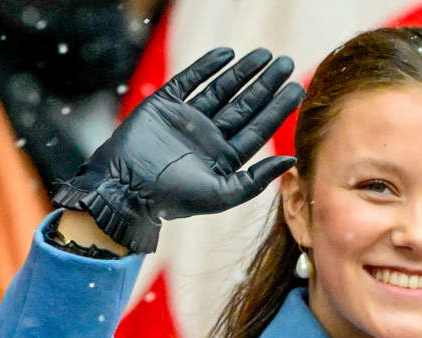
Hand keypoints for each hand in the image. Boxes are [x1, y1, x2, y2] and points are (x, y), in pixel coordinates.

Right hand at [53, 47, 303, 252]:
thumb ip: (256, 179)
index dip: (277, 108)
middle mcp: (207, 138)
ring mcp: (186, 120)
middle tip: (286, 64)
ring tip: (264, 55)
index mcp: (222, 159)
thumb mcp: (221, 195)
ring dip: (242, 72)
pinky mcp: (163, 106)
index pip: (256, 128)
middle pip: (243, 106)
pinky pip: (189, 81)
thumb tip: (291, 161)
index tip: (296, 87)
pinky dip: (206, 66)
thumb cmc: (172, 199)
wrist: (125, 188)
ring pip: (220, 90)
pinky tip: (227, 54)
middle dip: (265, 85)